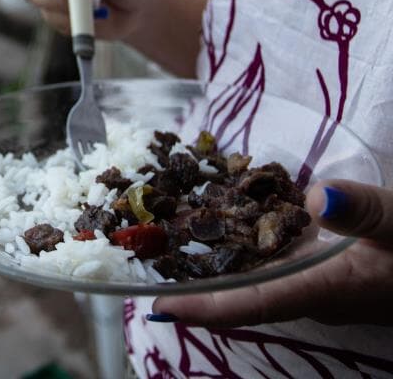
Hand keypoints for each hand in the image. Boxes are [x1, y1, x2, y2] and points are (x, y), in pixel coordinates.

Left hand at [151, 179, 392, 326]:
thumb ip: (366, 212)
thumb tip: (317, 196)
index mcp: (322, 287)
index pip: (251, 304)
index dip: (203, 308)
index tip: (157, 307)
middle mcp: (305, 289)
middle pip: (235, 294)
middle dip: (189, 286)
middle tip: (138, 269)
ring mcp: (309, 278)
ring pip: (245, 277)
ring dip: (204, 267)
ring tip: (158, 246)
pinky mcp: (313, 264)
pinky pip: (264, 258)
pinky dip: (232, 243)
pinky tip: (211, 220)